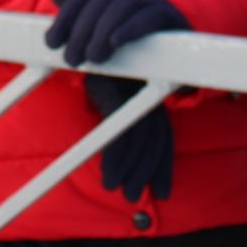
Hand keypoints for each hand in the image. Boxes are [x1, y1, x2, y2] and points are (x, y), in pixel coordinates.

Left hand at [45, 0, 188, 66]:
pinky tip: (115, 42)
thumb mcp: (103, 32)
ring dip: (102, 32)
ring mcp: (150, 1)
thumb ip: (83, 15)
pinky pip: (147, 18)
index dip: (64, 18)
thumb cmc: (132, 44)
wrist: (176, 56)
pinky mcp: (168, 16)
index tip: (51, 43)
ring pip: (121, 7)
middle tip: (72, 59)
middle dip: (80, 31)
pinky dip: (129, 28)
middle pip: (99, 2)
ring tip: (93, 57)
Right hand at [83, 75, 174, 200]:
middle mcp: (145, 94)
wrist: (82, 51)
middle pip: (154, 139)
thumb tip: (131, 156)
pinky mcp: (113, 94)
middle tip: (131, 195)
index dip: (164, 166)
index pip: (164, 137)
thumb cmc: (98, 78)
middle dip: (145, 170)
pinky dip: (116, 156)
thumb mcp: (115, 102)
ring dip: (127, 167)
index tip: (162, 192)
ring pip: (138, 138)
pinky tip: (108, 171)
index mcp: (151, 98)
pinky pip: (120, 131)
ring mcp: (130, 92)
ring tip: (113, 187)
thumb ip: (128, 127)